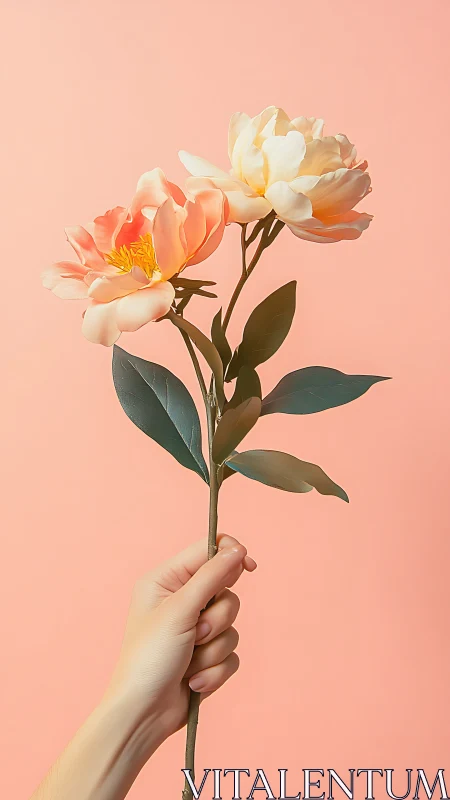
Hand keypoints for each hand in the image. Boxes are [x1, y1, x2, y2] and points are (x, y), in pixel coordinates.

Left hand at [103, 534, 255, 755]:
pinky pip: (232, 653)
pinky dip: (216, 669)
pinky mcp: (207, 656)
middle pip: (226, 591)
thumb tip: (237, 549)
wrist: (143, 714)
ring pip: (232, 625)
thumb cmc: (149, 658)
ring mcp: (195, 630)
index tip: (249, 566)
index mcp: (166, 581)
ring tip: (190, 662)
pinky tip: (193, 682)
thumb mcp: (180, 610)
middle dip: (217, 618)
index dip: (230, 554)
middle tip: (196, 633)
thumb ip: (212, 576)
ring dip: (214, 649)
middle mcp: (181, 601)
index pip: (207, 551)